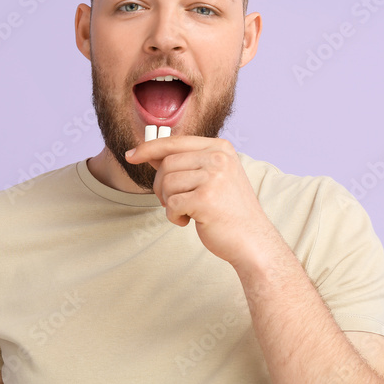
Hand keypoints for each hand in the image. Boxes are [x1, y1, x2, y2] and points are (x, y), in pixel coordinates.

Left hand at [124, 136, 279, 269]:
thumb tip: (149, 152)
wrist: (252, 241)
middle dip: (161, 186)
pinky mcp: (206, 199)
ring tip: (188, 211)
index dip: (148, 148)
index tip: (130, 156)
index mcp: (220, 148)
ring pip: (166, 183)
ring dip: (169, 203)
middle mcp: (219, 158)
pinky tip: (190, 221)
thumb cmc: (228, 210)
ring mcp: (214, 177)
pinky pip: (171, 204)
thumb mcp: (212, 177)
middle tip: (175, 202)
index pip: (175, 142)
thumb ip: (186, 162)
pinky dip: (174, 216)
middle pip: (166, 164)